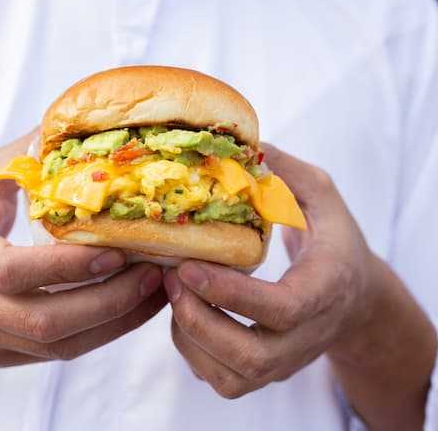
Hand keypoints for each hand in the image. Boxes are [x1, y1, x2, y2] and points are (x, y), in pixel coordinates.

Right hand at [0, 130, 165, 366]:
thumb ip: (27, 154)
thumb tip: (78, 121)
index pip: (11, 271)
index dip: (67, 267)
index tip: (119, 251)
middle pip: (41, 321)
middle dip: (109, 302)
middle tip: (154, 273)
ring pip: (55, 347)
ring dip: (114, 322)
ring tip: (155, 291)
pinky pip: (54, 356)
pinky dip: (99, 335)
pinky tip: (130, 308)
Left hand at [163, 144, 377, 398]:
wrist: (353, 297)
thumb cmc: (332, 238)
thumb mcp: (321, 195)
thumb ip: (286, 172)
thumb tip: (241, 144)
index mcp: (325, 288)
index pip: (282, 308)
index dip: (231, 292)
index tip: (189, 265)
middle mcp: (307, 336)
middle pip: (252, 356)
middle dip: (199, 319)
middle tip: (171, 276)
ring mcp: (285, 361)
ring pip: (231, 377)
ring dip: (189, 337)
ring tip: (171, 289)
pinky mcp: (266, 371)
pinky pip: (222, 379)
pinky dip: (191, 349)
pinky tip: (182, 308)